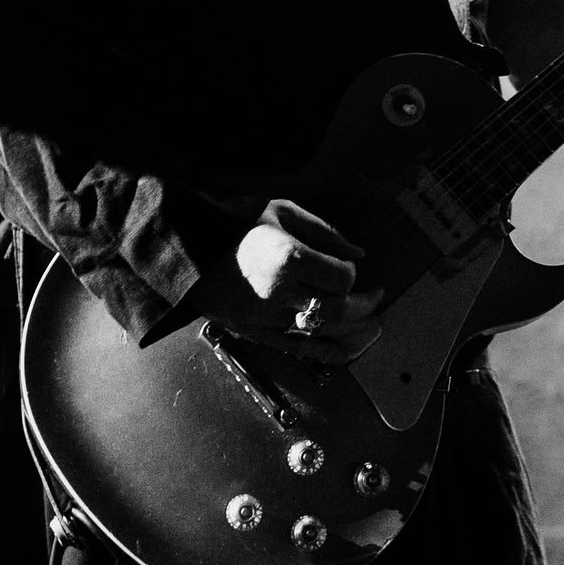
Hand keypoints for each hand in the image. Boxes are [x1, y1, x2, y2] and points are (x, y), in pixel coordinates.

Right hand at [192, 198, 381, 361]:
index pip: (342, 277)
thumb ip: (325, 231)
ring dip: (353, 332)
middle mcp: (280, 292)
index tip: (345, 264)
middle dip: (363, 306)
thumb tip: (359, 252)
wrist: (187, 248)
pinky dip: (325, 353)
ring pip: (322, 334)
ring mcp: (266, 317)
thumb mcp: (282, 211)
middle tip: (376, 298)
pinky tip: (345, 350)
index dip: (351, 272)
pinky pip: (297, 349)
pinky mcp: (254, 332)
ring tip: (372, 327)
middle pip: (338, 310)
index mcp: (290, 258)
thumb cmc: (235, 223)